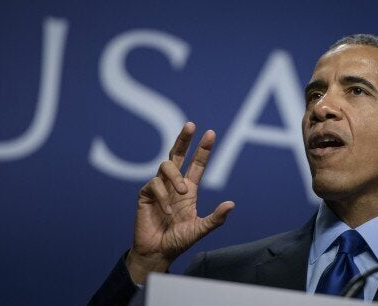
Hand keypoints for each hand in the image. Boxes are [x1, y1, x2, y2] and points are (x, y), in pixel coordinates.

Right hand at [126, 122, 234, 283]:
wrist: (157, 253)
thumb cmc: (178, 241)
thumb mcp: (200, 229)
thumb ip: (215, 218)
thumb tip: (232, 204)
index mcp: (188, 189)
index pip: (197, 164)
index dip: (203, 149)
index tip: (211, 133)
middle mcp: (173, 185)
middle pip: (177, 154)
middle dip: (184, 139)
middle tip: (191, 125)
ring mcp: (159, 188)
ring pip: (165, 166)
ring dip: (175, 176)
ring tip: (181, 191)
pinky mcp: (145, 194)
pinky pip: (154, 185)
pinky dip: (163, 197)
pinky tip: (168, 212)